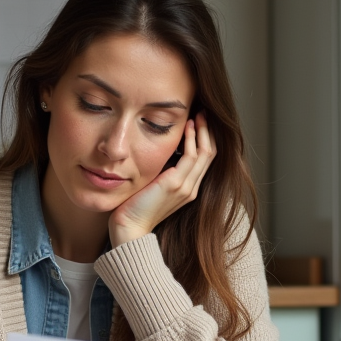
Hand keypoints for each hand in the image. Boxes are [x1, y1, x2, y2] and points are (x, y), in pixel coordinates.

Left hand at [108, 113, 216, 246]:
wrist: (129, 228)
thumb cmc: (135, 207)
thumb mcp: (153, 184)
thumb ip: (161, 171)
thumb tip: (161, 151)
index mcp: (188, 189)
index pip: (205, 160)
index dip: (205, 139)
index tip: (198, 122)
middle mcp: (191, 188)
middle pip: (210, 154)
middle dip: (208, 131)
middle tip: (203, 112)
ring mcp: (186, 187)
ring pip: (205, 153)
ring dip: (203, 131)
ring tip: (198, 115)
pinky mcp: (176, 184)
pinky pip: (191, 156)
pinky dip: (192, 139)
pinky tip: (187, 127)